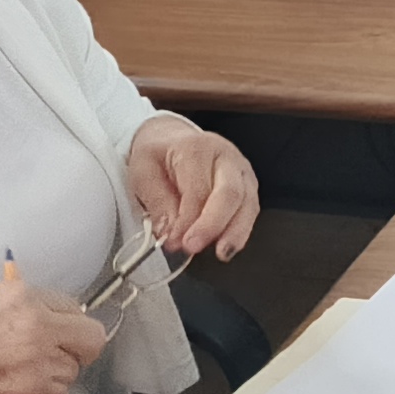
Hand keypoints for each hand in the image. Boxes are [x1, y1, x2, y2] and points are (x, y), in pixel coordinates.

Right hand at [0, 271, 116, 393]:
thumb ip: (16, 306)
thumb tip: (41, 314)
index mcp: (21, 295)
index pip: (72, 305)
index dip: (65, 321)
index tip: (58, 330)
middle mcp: (37, 324)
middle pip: (91, 338)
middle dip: (80, 347)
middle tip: (61, 355)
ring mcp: (38, 359)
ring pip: (72, 371)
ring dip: (55, 375)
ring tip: (21, 374)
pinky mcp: (34, 391)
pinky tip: (17, 389)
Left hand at [128, 116, 258, 259]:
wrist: (172, 140)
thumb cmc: (159, 156)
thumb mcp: (144, 172)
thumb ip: (158, 202)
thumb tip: (170, 232)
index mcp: (197, 148)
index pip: (197, 190)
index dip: (187, 220)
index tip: (173, 242)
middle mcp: (226, 157)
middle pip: (230, 193)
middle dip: (213, 225)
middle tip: (193, 247)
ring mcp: (241, 171)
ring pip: (247, 203)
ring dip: (235, 232)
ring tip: (222, 253)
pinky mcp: (248, 186)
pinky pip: (250, 210)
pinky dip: (240, 231)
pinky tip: (228, 246)